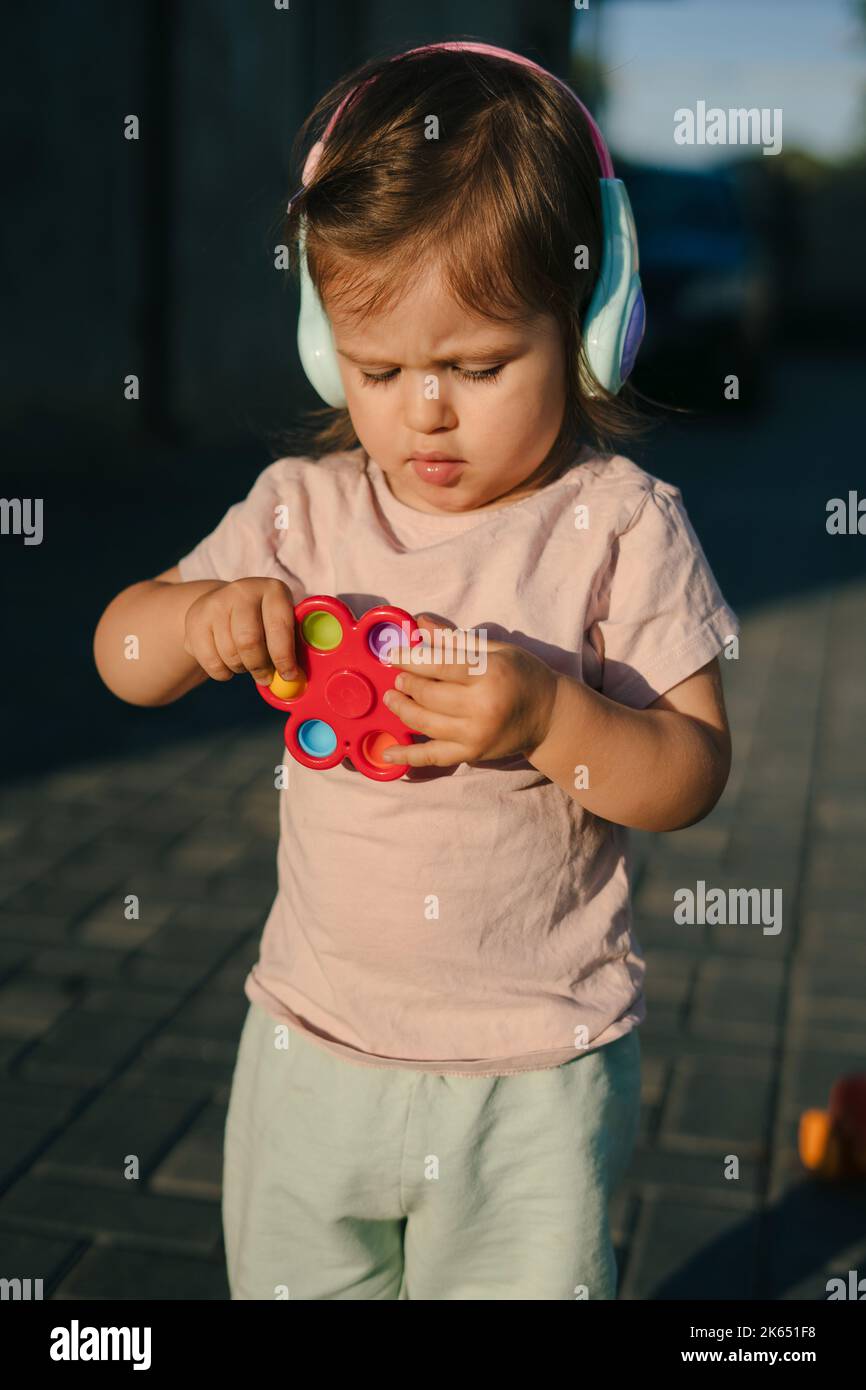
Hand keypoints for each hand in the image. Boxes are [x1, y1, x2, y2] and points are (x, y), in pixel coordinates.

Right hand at [183, 577, 297, 683]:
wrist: (223, 605)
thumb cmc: (262, 621)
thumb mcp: (280, 623)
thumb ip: (290, 645)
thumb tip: (293, 678)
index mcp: (272, 590)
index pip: (279, 627)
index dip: (284, 657)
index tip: (289, 676)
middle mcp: (242, 591)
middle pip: (248, 641)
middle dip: (260, 667)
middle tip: (265, 677)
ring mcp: (215, 603)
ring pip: (229, 654)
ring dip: (241, 668)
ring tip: (246, 664)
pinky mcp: (195, 619)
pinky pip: (210, 661)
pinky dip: (222, 673)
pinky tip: (228, 666)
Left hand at [380, 616, 558, 767]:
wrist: (550, 716)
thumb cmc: (523, 675)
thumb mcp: (496, 650)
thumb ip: (455, 639)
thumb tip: (420, 622)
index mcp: (489, 674)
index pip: (439, 666)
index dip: (409, 660)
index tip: (391, 656)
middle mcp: (482, 706)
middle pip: (429, 695)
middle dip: (406, 685)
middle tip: (396, 678)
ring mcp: (476, 734)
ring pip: (426, 722)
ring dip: (402, 710)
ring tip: (391, 698)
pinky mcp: (472, 753)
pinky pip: (433, 756)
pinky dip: (408, 756)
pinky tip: (387, 753)